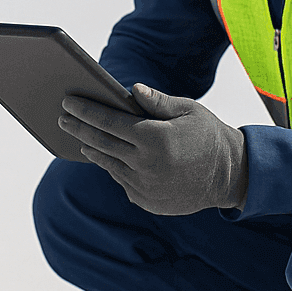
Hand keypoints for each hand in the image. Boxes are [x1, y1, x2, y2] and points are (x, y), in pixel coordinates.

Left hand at [57, 84, 246, 215]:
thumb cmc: (208, 135)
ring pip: (108, 164)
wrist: (230, 176)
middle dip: (78, 129)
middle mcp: (146, 165)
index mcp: (155, 138)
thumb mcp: (188, 110)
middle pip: (101, 143)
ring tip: (80, 137)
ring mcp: (145, 186)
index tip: (68, 102)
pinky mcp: (146, 201)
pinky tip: (105, 155)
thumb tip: (131, 89)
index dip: (85, 111)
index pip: (109, 122)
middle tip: (62, 118)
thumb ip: (157, 102)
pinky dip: (112, 166)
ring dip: (92, 149)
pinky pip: (121, 180)